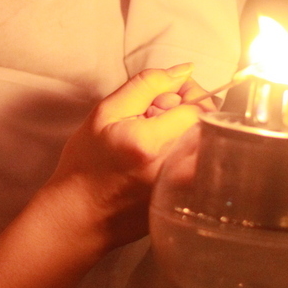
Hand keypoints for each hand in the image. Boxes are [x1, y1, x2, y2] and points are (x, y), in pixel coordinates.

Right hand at [46, 66, 205, 251]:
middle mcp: (174, 167)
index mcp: (152, 143)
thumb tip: (184, 70)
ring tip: (157, 138)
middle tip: (155, 117)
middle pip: (208, 121)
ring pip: (208, 140)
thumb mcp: (105, 113)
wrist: (79, 217)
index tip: (163, 96)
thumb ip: (146, 85)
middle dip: (187, 109)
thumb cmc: (85, 166)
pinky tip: (160, 158)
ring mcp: (184, 186)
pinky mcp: (188, 197)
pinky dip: (186, 151)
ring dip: (187, 131)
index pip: (198, 104)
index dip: (184, 92)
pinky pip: (201, 162)